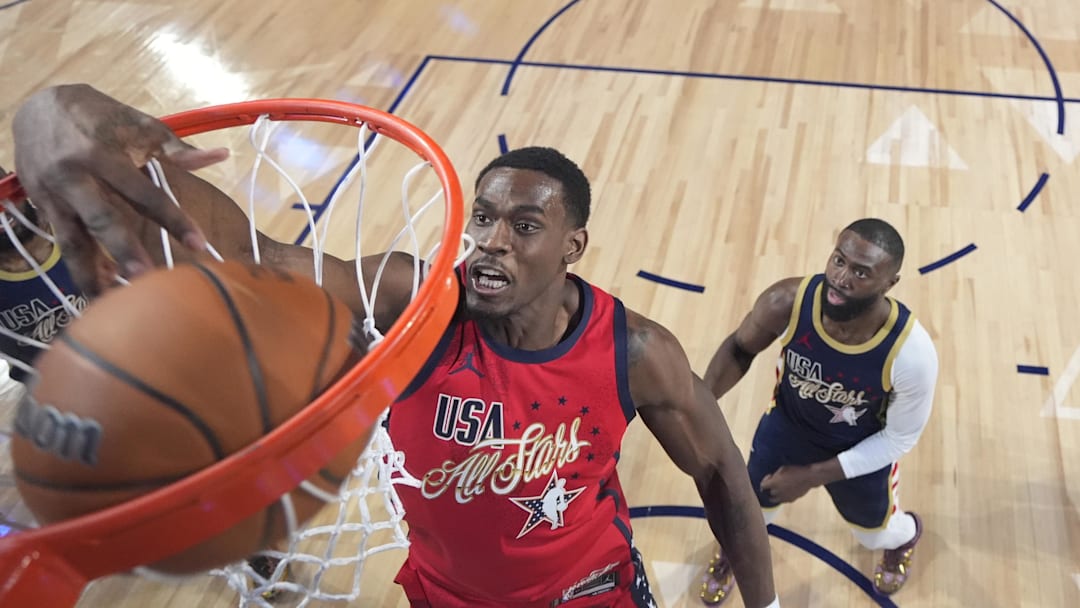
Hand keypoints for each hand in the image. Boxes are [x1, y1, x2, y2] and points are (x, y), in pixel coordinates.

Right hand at [11, 84, 228, 295]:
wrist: (37, 106)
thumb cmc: (99, 116)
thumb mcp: (137, 124)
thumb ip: (177, 148)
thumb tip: (220, 156)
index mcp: (105, 155)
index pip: (146, 193)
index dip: (173, 219)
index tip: (198, 243)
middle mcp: (77, 177)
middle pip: (103, 220)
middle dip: (124, 252)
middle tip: (145, 280)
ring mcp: (55, 195)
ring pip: (73, 241)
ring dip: (91, 274)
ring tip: (110, 304)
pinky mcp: (42, 207)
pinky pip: (63, 242)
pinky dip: (79, 266)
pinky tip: (96, 289)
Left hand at [759, 465, 815, 503]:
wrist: (808, 478)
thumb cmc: (795, 471)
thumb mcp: (782, 469)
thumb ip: (775, 475)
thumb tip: (772, 479)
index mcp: (774, 483)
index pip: (762, 485)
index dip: (765, 480)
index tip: (770, 476)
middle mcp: (777, 492)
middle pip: (768, 493)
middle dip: (770, 487)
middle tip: (775, 482)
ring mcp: (784, 497)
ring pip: (774, 499)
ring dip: (774, 494)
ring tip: (779, 488)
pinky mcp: (790, 500)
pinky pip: (782, 500)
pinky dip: (782, 497)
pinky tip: (786, 490)